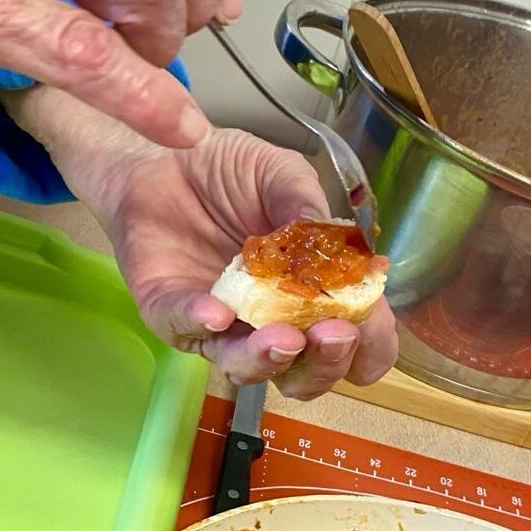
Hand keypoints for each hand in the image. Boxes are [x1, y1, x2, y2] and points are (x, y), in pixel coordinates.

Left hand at [7, 87, 397, 399]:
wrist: (160, 155)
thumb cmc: (227, 173)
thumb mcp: (280, 175)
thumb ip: (307, 207)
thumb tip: (341, 245)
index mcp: (311, 295)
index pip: (354, 344)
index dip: (369, 345)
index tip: (370, 323)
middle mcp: (269, 323)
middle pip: (306, 376)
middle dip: (325, 363)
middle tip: (333, 334)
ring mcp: (220, 328)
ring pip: (246, 368)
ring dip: (268, 359)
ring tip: (283, 338)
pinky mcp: (170, 315)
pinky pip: (185, 329)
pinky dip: (202, 322)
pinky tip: (217, 312)